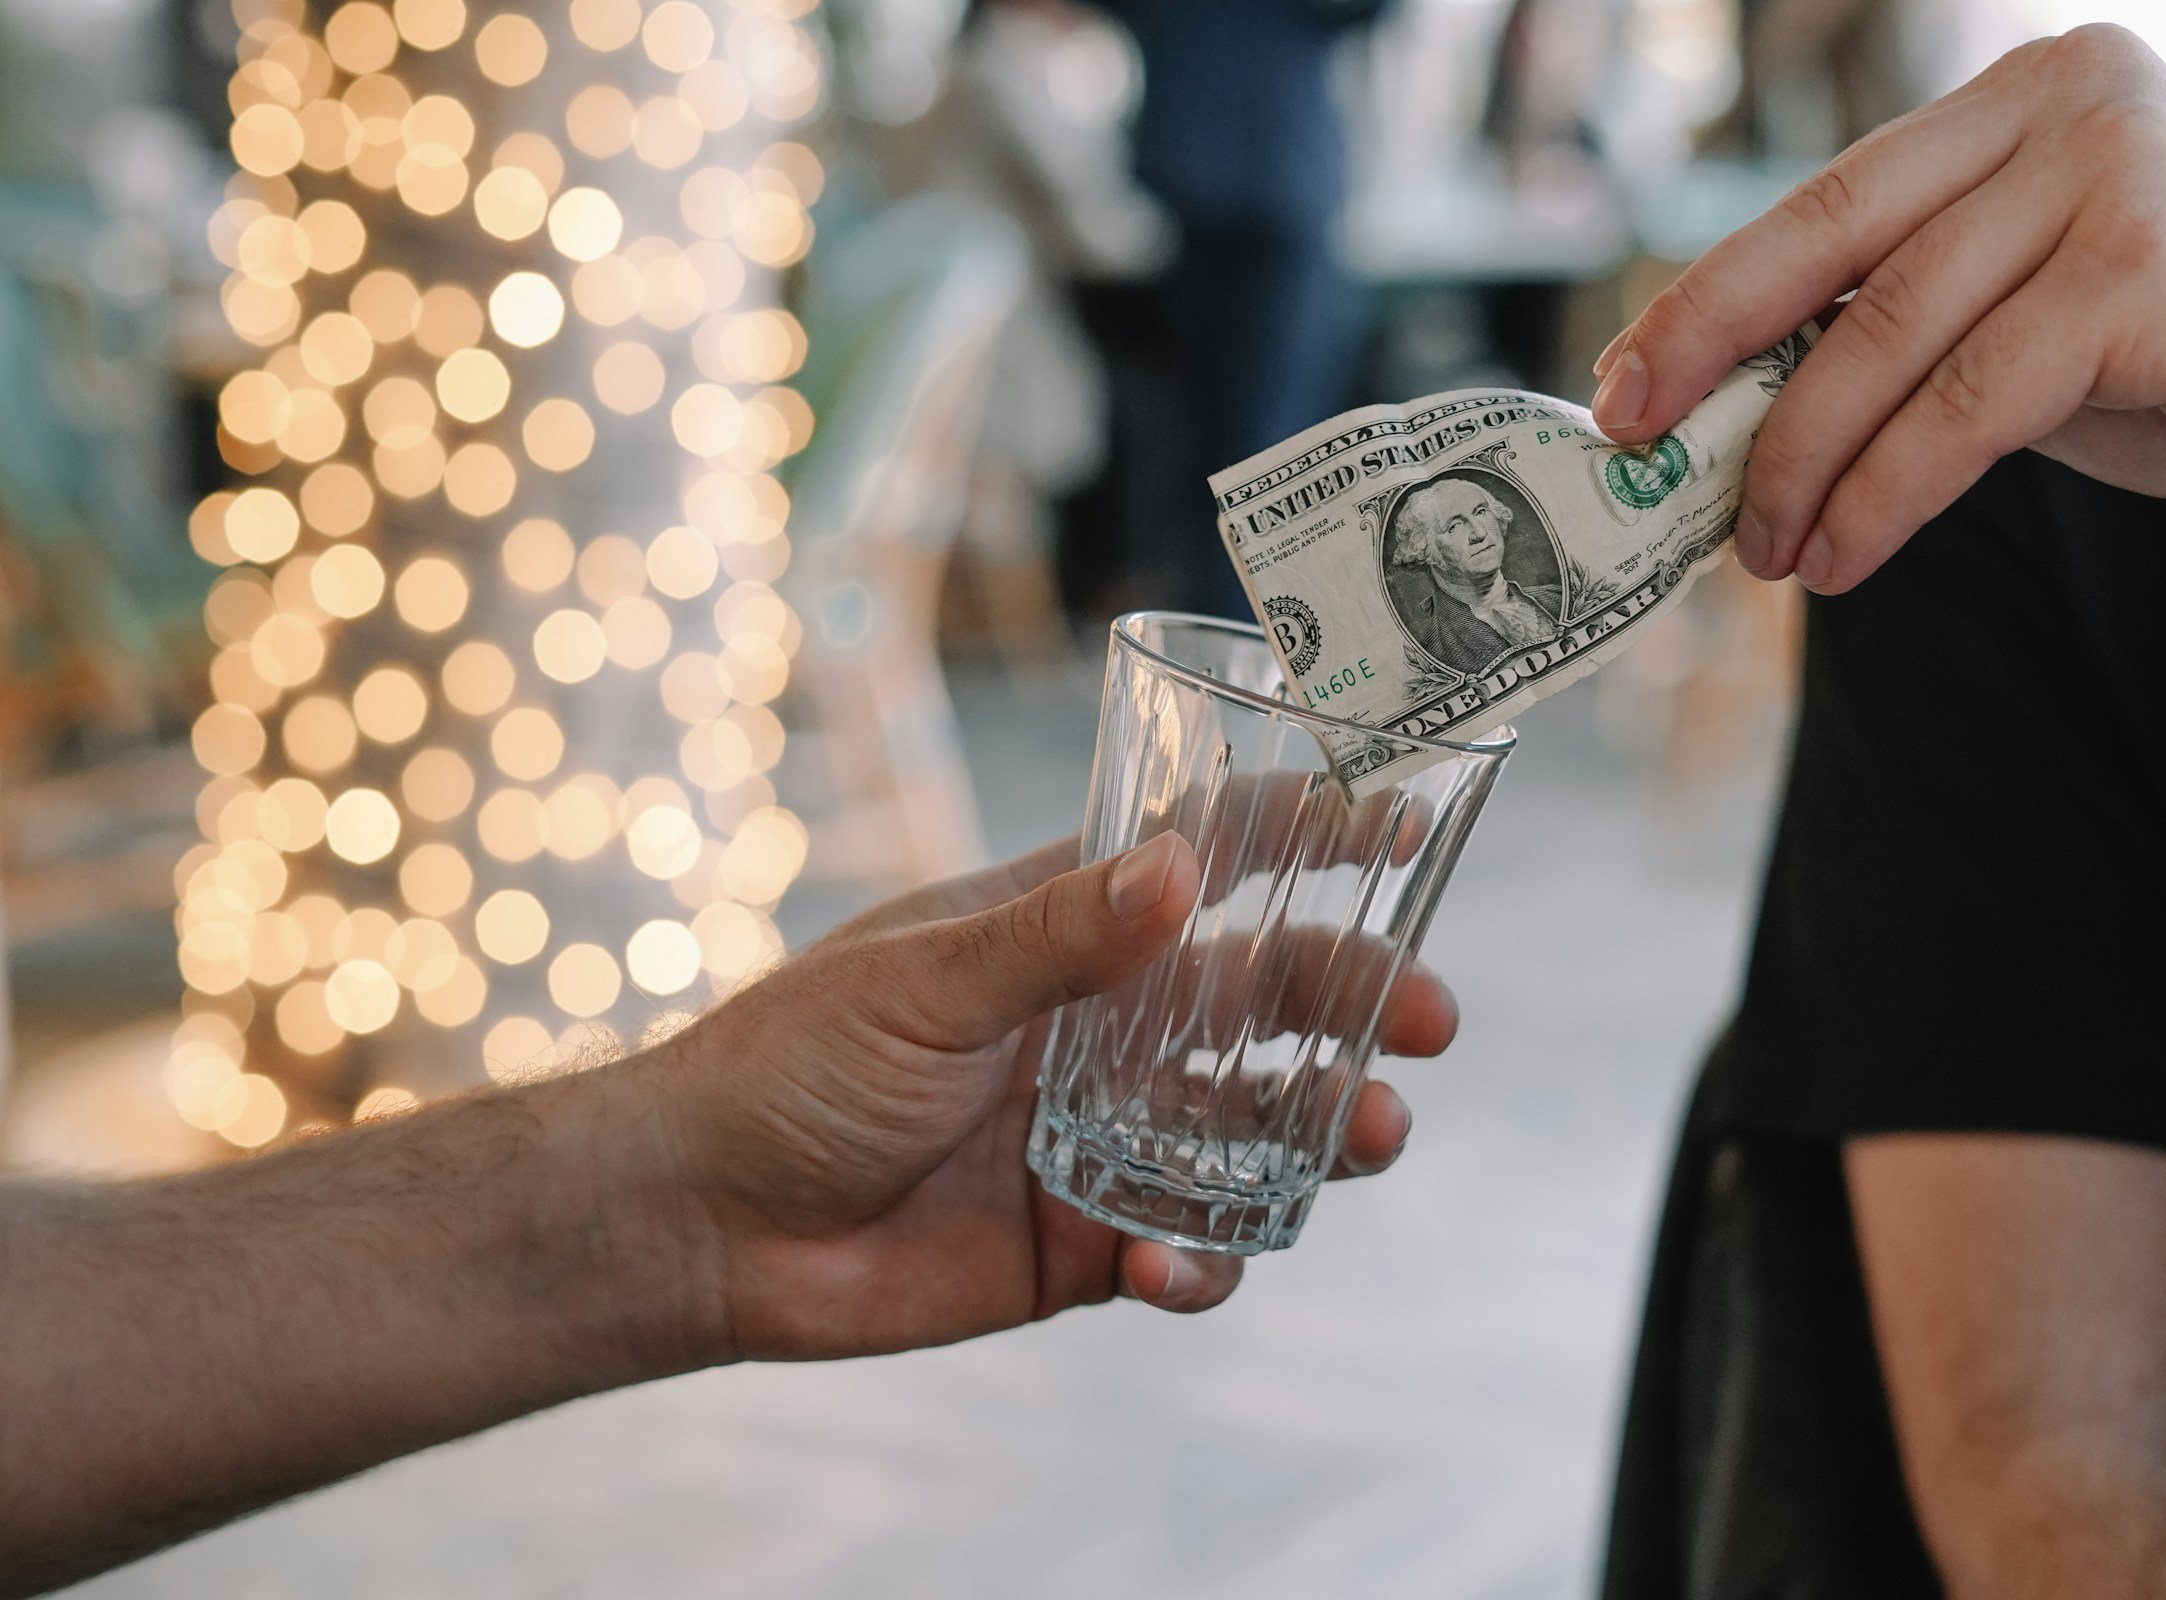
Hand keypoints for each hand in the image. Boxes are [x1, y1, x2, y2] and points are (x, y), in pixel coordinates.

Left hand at [641, 833, 1457, 1362]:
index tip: (1401, 819)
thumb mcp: (922, 980)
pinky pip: (1183, 1247)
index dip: (1308, 831)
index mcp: (1064, 930)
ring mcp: (1102, 1132)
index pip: (1207, 861)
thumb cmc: (792, 1065)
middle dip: (1357, 1001)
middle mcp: (1104, 1023)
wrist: (704, 1223)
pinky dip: (1204, 1261)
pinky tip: (1173, 1270)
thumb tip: (1188, 870)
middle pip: (1265, 1000)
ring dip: (1326, 1131)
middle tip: (1430, 1017)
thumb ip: (1054, 938)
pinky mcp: (1082, 1239)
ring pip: (1254, 1127)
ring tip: (1374, 1136)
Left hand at [1589, 25, 2165, 593]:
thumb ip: (1910, 326)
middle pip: (1839, 248)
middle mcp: (2067, 106)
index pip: (1827, 202)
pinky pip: (1970, 402)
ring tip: (1768, 550)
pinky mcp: (2151, 273)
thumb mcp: (2028, 319)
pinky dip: (1890, 492)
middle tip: (1649, 461)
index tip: (1626, 385)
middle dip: (1720, 362)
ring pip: (1895, 336)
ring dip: (1808, 460)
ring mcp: (2116, 175)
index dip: (1711, 298)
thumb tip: (1734, 405)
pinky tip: (1846, 556)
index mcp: (2020, 101)